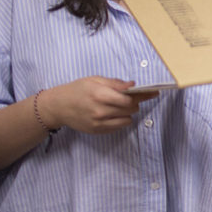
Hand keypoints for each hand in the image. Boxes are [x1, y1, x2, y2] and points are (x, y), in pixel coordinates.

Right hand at [39, 77, 154, 133]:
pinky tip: (115, 112)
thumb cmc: (77, 90)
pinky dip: (122, 119)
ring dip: (129, 111)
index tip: (153, 92)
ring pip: (127, 119)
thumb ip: (115, 83)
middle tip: (135, 96)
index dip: (143, 95)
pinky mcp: (98, 131)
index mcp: (100, 95)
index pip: (129, 98)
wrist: (58, 106)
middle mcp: (100, 111)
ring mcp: (99, 123)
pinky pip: (119, 126)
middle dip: (136, 102)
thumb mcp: (95, 80)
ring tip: (121, 104)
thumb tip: (133, 85)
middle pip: (131, 109)